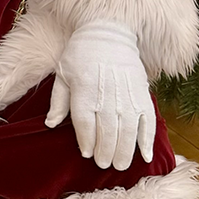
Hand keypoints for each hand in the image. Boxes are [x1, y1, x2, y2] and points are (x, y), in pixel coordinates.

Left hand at [45, 20, 154, 170]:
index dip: (86, 142)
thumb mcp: (62, 73)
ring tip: (120, 165)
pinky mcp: (143, 95)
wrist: (109, 33)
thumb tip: (51, 124)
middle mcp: (106, 96)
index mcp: (84, 91)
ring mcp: (127, 96)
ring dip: (124, 151)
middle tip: (104, 165)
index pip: (84, 125)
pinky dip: (147, 141)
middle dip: (105, 152)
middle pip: (106, 132)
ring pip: (127, 132)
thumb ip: (58, 101)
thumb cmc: (81, 53)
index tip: (87, 154)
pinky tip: (145, 156)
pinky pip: (148, 122)